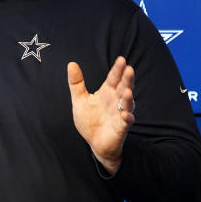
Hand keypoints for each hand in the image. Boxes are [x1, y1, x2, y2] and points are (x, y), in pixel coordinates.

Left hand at [67, 57, 134, 175]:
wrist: (94, 142)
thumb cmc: (90, 120)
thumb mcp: (80, 100)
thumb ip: (76, 83)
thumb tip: (71, 63)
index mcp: (107, 92)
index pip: (113, 78)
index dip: (117, 70)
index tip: (121, 59)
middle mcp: (116, 101)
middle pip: (123, 87)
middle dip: (127, 79)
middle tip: (129, 69)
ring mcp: (120, 114)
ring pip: (127, 104)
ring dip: (128, 98)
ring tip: (128, 90)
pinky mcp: (121, 127)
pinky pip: (126, 122)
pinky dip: (127, 118)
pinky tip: (126, 114)